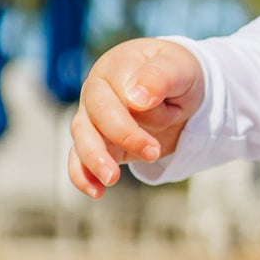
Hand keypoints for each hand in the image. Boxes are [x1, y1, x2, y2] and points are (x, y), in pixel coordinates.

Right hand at [68, 38, 204, 198]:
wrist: (178, 92)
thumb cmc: (176, 74)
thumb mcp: (178, 68)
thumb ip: (159, 77)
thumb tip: (137, 98)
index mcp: (117, 67)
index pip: (119, 87)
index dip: (139, 105)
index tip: (165, 110)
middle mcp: (98, 91)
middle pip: (97, 113)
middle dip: (124, 135)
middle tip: (153, 152)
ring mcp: (94, 119)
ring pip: (83, 138)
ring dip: (95, 159)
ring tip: (112, 178)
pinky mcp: (98, 144)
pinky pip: (80, 161)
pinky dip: (84, 177)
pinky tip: (96, 192)